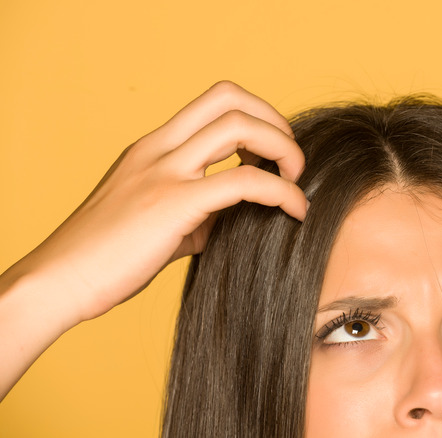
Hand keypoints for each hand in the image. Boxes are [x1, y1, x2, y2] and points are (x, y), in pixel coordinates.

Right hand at [10, 80, 307, 322]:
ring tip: (296, 181)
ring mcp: (164, 172)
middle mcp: (158, 149)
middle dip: (274, 121)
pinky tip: (296, 212)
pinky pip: (243, 181)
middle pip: (229, 97)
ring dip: (283, 147)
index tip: (271, 154)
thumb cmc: (104, 258)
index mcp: (152, 148)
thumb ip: (196, 212)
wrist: (59, 282)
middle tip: (290, 161)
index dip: (255, 117)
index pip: (214, 102)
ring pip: (238, 126)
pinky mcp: (173, 204)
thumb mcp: (155, 221)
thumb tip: (235, 219)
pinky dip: (281, 191)